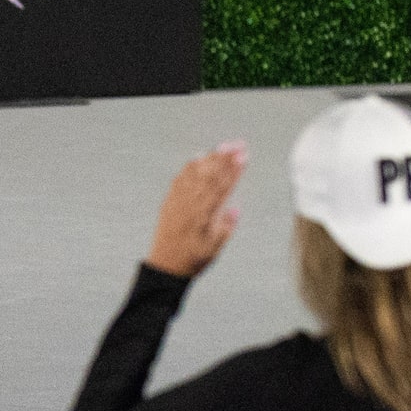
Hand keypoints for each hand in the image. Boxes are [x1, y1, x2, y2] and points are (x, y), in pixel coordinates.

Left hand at [146, 142, 245, 277]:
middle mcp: (191, 205)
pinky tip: (197, 158)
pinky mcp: (169, 202)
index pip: (223, 187)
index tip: (244, 156)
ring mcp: (178, 202)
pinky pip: (180, 180)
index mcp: (204, 215)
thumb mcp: (215, 247)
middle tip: (238, 144)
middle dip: (225, 158)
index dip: (234, 170)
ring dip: (210, 158)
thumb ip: (226, 227)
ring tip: (222, 146)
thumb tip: (235, 209)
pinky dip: (189, 167)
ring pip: (196, 174)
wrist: (165, 266)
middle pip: (210, 175)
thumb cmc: (192, 259)